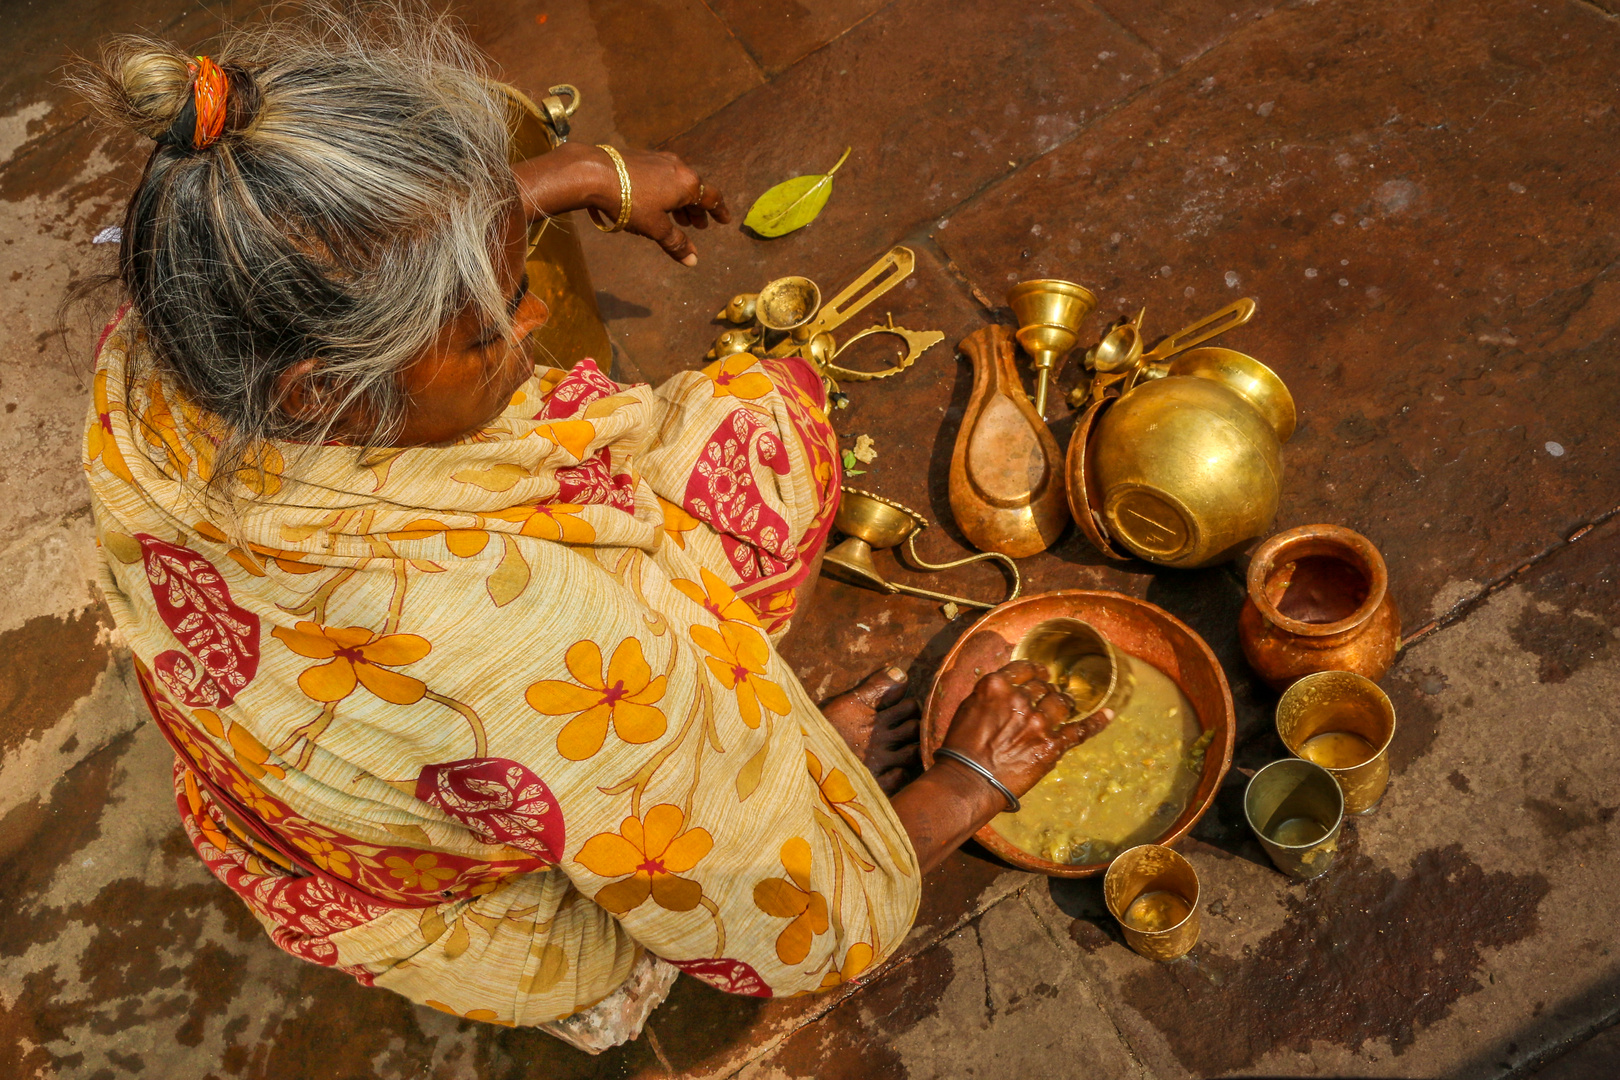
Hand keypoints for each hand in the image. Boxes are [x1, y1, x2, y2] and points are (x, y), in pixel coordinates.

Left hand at [511, 144, 728, 264]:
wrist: (595, 173)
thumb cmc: (629, 202)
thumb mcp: (655, 228)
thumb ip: (676, 243)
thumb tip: (694, 261)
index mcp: (688, 184)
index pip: (712, 198)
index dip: (719, 211)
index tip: (724, 220)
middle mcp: (679, 167)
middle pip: (695, 190)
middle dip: (697, 210)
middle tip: (698, 226)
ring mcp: (660, 159)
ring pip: (678, 183)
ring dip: (681, 202)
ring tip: (678, 218)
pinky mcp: (643, 157)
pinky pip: (664, 177)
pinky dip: (667, 191)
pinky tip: (656, 201)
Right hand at [821, 668, 919, 795]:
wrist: (807, 759)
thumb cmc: (824, 728)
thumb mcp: (847, 702)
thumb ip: (875, 688)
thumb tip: (901, 672)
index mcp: (877, 719)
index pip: (908, 708)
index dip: (910, 706)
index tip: (904, 708)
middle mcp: (883, 740)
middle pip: (913, 730)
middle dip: (915, 726)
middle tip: (908, 727)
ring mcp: (881, 763)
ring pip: (912, 754)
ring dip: (912, 749)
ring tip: (906, 747)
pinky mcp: (876, 784)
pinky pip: (900, 778)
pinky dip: (901, 773)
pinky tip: (895, 770)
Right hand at [938, 660, 1111, 798]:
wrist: (969, 780)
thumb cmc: (962, 747)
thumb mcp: (969, 708)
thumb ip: (991, 695)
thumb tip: (1006, 689)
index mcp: (996, 686)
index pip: (1023, 669)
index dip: (1034, 670)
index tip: (1040, 672)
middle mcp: (1020, 699)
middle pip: (1043, 687)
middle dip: (1046, 691)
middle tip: (1046, 698)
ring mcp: (1039, 722)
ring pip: (1061, 702)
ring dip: (1063, 703)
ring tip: (1065, 706)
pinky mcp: (1052, 745)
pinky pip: (1081, 730)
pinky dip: (1097, 721)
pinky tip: (1109, 714)